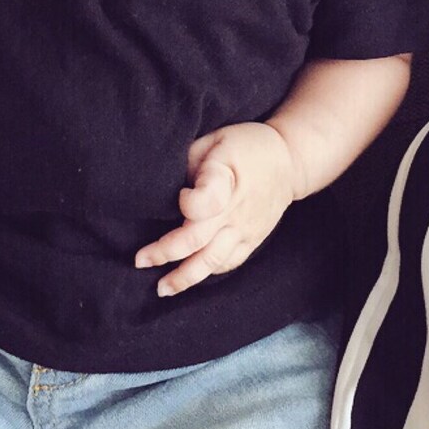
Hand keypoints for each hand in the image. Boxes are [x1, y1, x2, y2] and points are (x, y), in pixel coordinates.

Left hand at [134, 123, 299, 296]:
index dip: (187, 203)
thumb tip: (165, 186)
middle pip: (198, 240)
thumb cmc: (244, 146)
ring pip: (212, 261)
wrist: (288, 160)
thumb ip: (190, 161)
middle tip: (140, 261)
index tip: (180, 195)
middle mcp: (236, 210)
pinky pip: (227, 264)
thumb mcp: (215, 139)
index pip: (205, 203)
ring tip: (162, 288)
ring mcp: (246, 229)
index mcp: (227, 179)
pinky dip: (206, 273)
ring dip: (185, 277)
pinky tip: (188, 279)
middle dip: (165, 253)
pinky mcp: (252, 240)